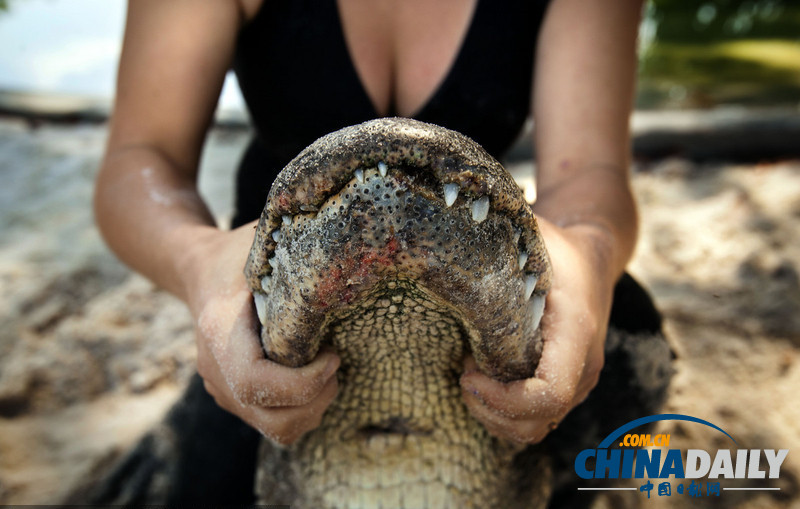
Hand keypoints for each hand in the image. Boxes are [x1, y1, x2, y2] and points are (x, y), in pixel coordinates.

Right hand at [185, 222, 339, 444]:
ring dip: (314, 407)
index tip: (333, 354)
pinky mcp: (236, 399)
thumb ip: (294, 252)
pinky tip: (313, 374)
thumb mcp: (260, 242)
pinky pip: (274, 423)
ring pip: (278, 429)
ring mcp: (223, 390)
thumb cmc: (236, 254)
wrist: (199, 270)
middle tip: (335, 362)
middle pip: (273, 419)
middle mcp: (216, 371)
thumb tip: (345, 254)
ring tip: (327, 368)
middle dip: (318, 399)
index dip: (303, 381)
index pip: (256, 383)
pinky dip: (304, 409)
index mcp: (219, 333)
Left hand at [460, 218, 614, 444]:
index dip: (503, 398)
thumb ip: (492, 251)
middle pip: (537, 423)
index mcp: (575, 334)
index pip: (548, 394)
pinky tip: (482, 377)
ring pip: (533, 429)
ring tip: (471, 374)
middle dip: (489, 410)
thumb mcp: (529, 240)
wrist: (592, 258)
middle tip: (463, 373)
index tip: (467, 373)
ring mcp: (577, 382)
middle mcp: (583, 367)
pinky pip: (535, 421)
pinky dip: (503, 412)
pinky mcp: (566, 388)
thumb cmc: (556, 248)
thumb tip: (437, 249)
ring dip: (493, 414)